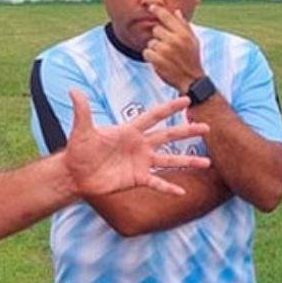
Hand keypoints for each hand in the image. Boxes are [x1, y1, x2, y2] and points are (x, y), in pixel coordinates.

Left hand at [63, 91, 210, 196]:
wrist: (76, 174)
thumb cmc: (78, 150)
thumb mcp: (81, 130)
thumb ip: (82, 111)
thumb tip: (74, 90)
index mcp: (130, 131)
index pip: (154, 116)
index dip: (169, 108)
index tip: (186, 99)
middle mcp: (140, 145)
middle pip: (169, 136)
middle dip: (187, 131)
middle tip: (206, 127)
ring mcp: (141, 163)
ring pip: (170, 161)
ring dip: (188, 161)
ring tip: (207, 162)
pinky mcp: (138, 179)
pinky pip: (157, 183)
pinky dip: (169, 188)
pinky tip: (182, 192)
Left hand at [142, 4, 204, 92]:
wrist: (191, 80)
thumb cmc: (192, 59)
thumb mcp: (193, 40)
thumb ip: (184, 25)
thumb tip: (176, 12)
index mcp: (183, 34)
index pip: (167, 17)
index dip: (158, 10)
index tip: (152, 7)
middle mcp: (174, 40)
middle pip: (156, 30)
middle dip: (159, 37)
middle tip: (168, 47)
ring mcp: (165, 50)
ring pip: (151, 42)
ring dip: (155, 49)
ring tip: (166, 57)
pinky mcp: (157, 60)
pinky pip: (147, 52)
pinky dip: (151, 57)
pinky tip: (160, 61)